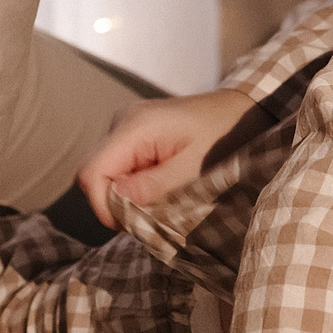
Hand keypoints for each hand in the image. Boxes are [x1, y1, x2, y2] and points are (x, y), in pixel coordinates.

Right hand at [77, 89, 264, 223]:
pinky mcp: (133, 132)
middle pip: (94, 173)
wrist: (241, 108)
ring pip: (105, 171)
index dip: (102, 205)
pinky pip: (119, 165)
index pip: (91, 172)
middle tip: (147, 218)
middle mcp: (122, 121)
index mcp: (135, 126)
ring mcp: (126, 125)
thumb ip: (154, 185)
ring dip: (124, 194)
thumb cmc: (224, 135)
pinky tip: (158, 187)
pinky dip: (131, 183)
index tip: (130, 224)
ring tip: (158, 202)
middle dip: (113, 203)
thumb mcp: (194, 167)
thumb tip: (116, 203)